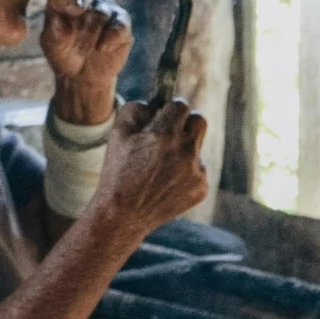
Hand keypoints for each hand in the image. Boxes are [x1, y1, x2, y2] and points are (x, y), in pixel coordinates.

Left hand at [38, 0, 130, 123]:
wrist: (82, 76)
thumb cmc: (62, 54)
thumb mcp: (52, 45)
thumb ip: (54, 32)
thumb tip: (60, 24)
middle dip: (79, 1)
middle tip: (75, 11)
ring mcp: (107, 10)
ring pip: (101, 12)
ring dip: (92, 32)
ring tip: (84, 48)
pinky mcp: (122, 25)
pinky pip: (119, 25)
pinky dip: (110, 37)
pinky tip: (101, 48)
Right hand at [88, 99, 208, 236]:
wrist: (123, 214)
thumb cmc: (117, 171)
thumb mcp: (118, 133)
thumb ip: (137, 108)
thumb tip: (154, 104)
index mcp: (165, 134)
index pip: (181, 105)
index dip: (170, 110)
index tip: (163, 117)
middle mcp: (186, 151)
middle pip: (199, 121)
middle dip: (186, 123)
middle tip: (170, 133)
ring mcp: (196, 171)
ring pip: (197, 148)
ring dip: (184, 150)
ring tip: (161, 166)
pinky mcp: (202, 188)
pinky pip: (198, 170)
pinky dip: (186, 173)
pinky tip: (166, 183)